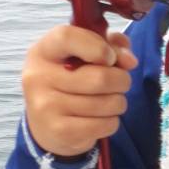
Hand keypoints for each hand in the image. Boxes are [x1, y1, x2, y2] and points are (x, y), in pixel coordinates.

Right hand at [22, 26, 137, 156]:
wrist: (47, 123)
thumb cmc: (72, 80)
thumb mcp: (85, 54)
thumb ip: (111, 45)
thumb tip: (129, 60)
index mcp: (43, 51)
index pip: (67, 37)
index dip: (98, 46)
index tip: (110, 57)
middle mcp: (39, 77)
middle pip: (101, 78)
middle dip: (122, 80)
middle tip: (119, 83)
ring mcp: (46, 106)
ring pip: (107, 103)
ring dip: (118, 102)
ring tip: (108, 101)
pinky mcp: (59, 131)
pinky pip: (105, 124)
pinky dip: (112, 122)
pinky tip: (101, 118)